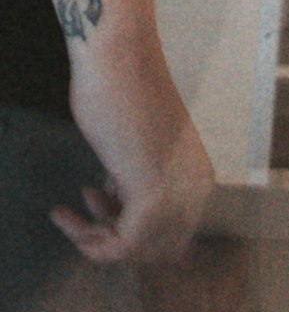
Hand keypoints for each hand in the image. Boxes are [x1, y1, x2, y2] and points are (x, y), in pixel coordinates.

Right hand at [58, 54, 218, 266]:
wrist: (117, 60)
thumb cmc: (121, 93)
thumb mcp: (135, 150)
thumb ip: (137, 181)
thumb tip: (123, 208)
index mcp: (199, 175)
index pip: (174, 237)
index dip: (132, 235)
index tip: (99, 214)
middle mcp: (198, 188)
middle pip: (158, 250)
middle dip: (114, 239)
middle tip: (83, 218)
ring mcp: (179, 193)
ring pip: (139, 251)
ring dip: (95, 240)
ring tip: (69, 216)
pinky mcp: (152, 196)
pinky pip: (123, 246)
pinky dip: (87, 240)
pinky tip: (66, 215)